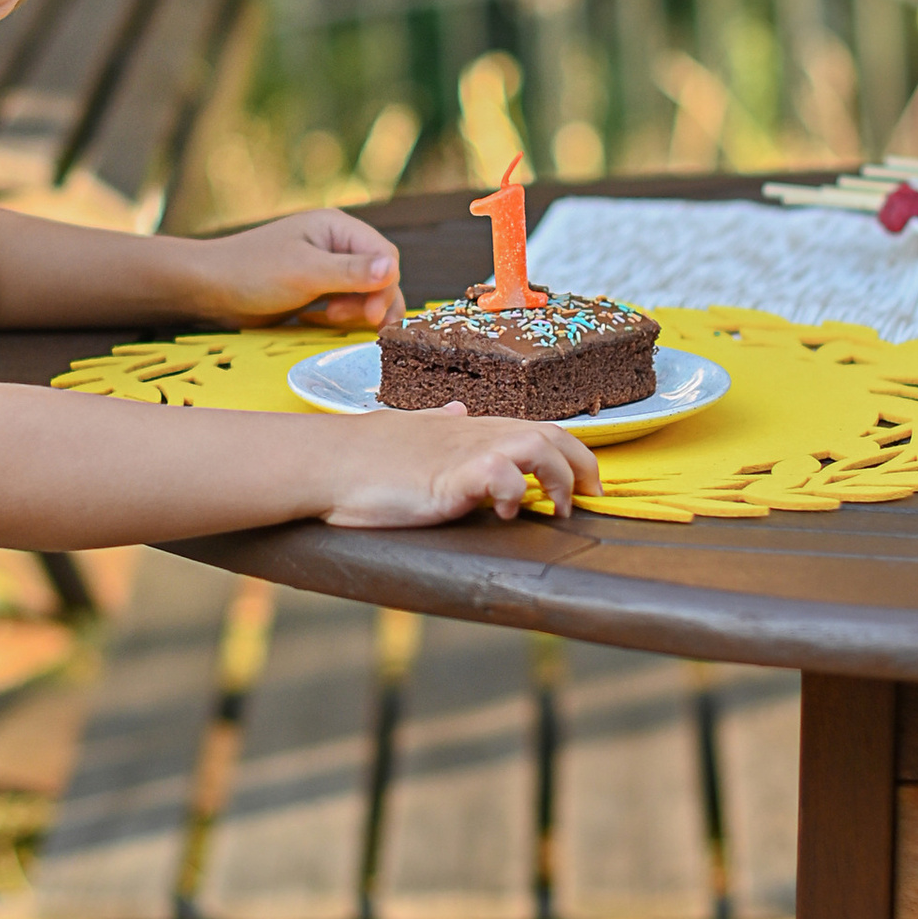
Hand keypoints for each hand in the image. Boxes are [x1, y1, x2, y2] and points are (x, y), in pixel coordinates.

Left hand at [194, 206, 403, 331]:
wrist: (209, 289)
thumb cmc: (252, 272)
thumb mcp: (304, 272)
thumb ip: (350, 272)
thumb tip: (392, 268)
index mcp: (336, 227)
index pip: (384, 255)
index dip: (385, 286)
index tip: (372, 315)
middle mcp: (335, 243)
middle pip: (379, 274)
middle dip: (373, 301)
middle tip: (361, 324)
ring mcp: (325, 265)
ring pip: (364, 291)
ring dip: (357, 310)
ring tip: (331, 318)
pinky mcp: (315, 286)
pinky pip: (345, 301)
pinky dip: (342, 314)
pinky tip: (321, 320)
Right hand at [319, 403, 599, 527]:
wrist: (326, 460)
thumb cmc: (363, 451)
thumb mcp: (409, 428)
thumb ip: (436, 421)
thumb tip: (455, 408)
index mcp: (470, 427)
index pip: (539, 428)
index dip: (572, 452)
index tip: (588, 481)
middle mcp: (475, 435)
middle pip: (551, 435)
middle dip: (582, 466)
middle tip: (592, 498)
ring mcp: (462, 455)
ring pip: (536, 448)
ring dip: (557, 477)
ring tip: (557, 507)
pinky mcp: (447, 479)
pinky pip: (498, 475)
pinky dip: (513, 491)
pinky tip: (506, 510)